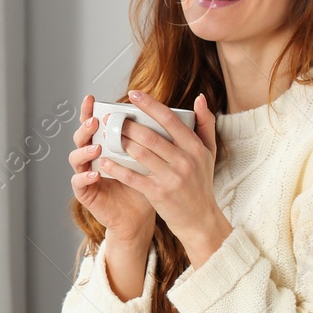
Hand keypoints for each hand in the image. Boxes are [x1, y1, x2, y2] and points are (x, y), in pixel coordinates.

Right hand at [69, 94, 155, 243]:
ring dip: (85, 150)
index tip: (92, 98)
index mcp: (106, 145)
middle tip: (96, 121)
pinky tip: (96, 172)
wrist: (139, 217)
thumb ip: (157, 137)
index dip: (89, 111)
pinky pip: (79, 182)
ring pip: (76, 157)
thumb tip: (174, 114)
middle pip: (81, 136)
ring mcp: (86, 174)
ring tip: (97, 147)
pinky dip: (85, 176)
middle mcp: (93, 157)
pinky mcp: (85, 193)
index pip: (94, 123)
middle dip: (85, 127)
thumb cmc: (146, 186)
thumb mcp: (153, 159)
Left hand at [94, 90, 232, 263]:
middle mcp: (184, 161)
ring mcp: (171, 178)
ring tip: (106, 134)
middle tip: (111, 116)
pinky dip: (117, 167)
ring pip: (140, 153)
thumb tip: (199, 98)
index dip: (150, 105)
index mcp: (195, 147)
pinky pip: (132, 176)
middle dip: (127, 124)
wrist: (200, 219)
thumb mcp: (209, 153)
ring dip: (120, 142)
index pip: (170, 120)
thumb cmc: (201, 183)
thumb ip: (206, 124)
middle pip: (150, 135)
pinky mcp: (158, 193)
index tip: (133, 94)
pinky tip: (104, 160)